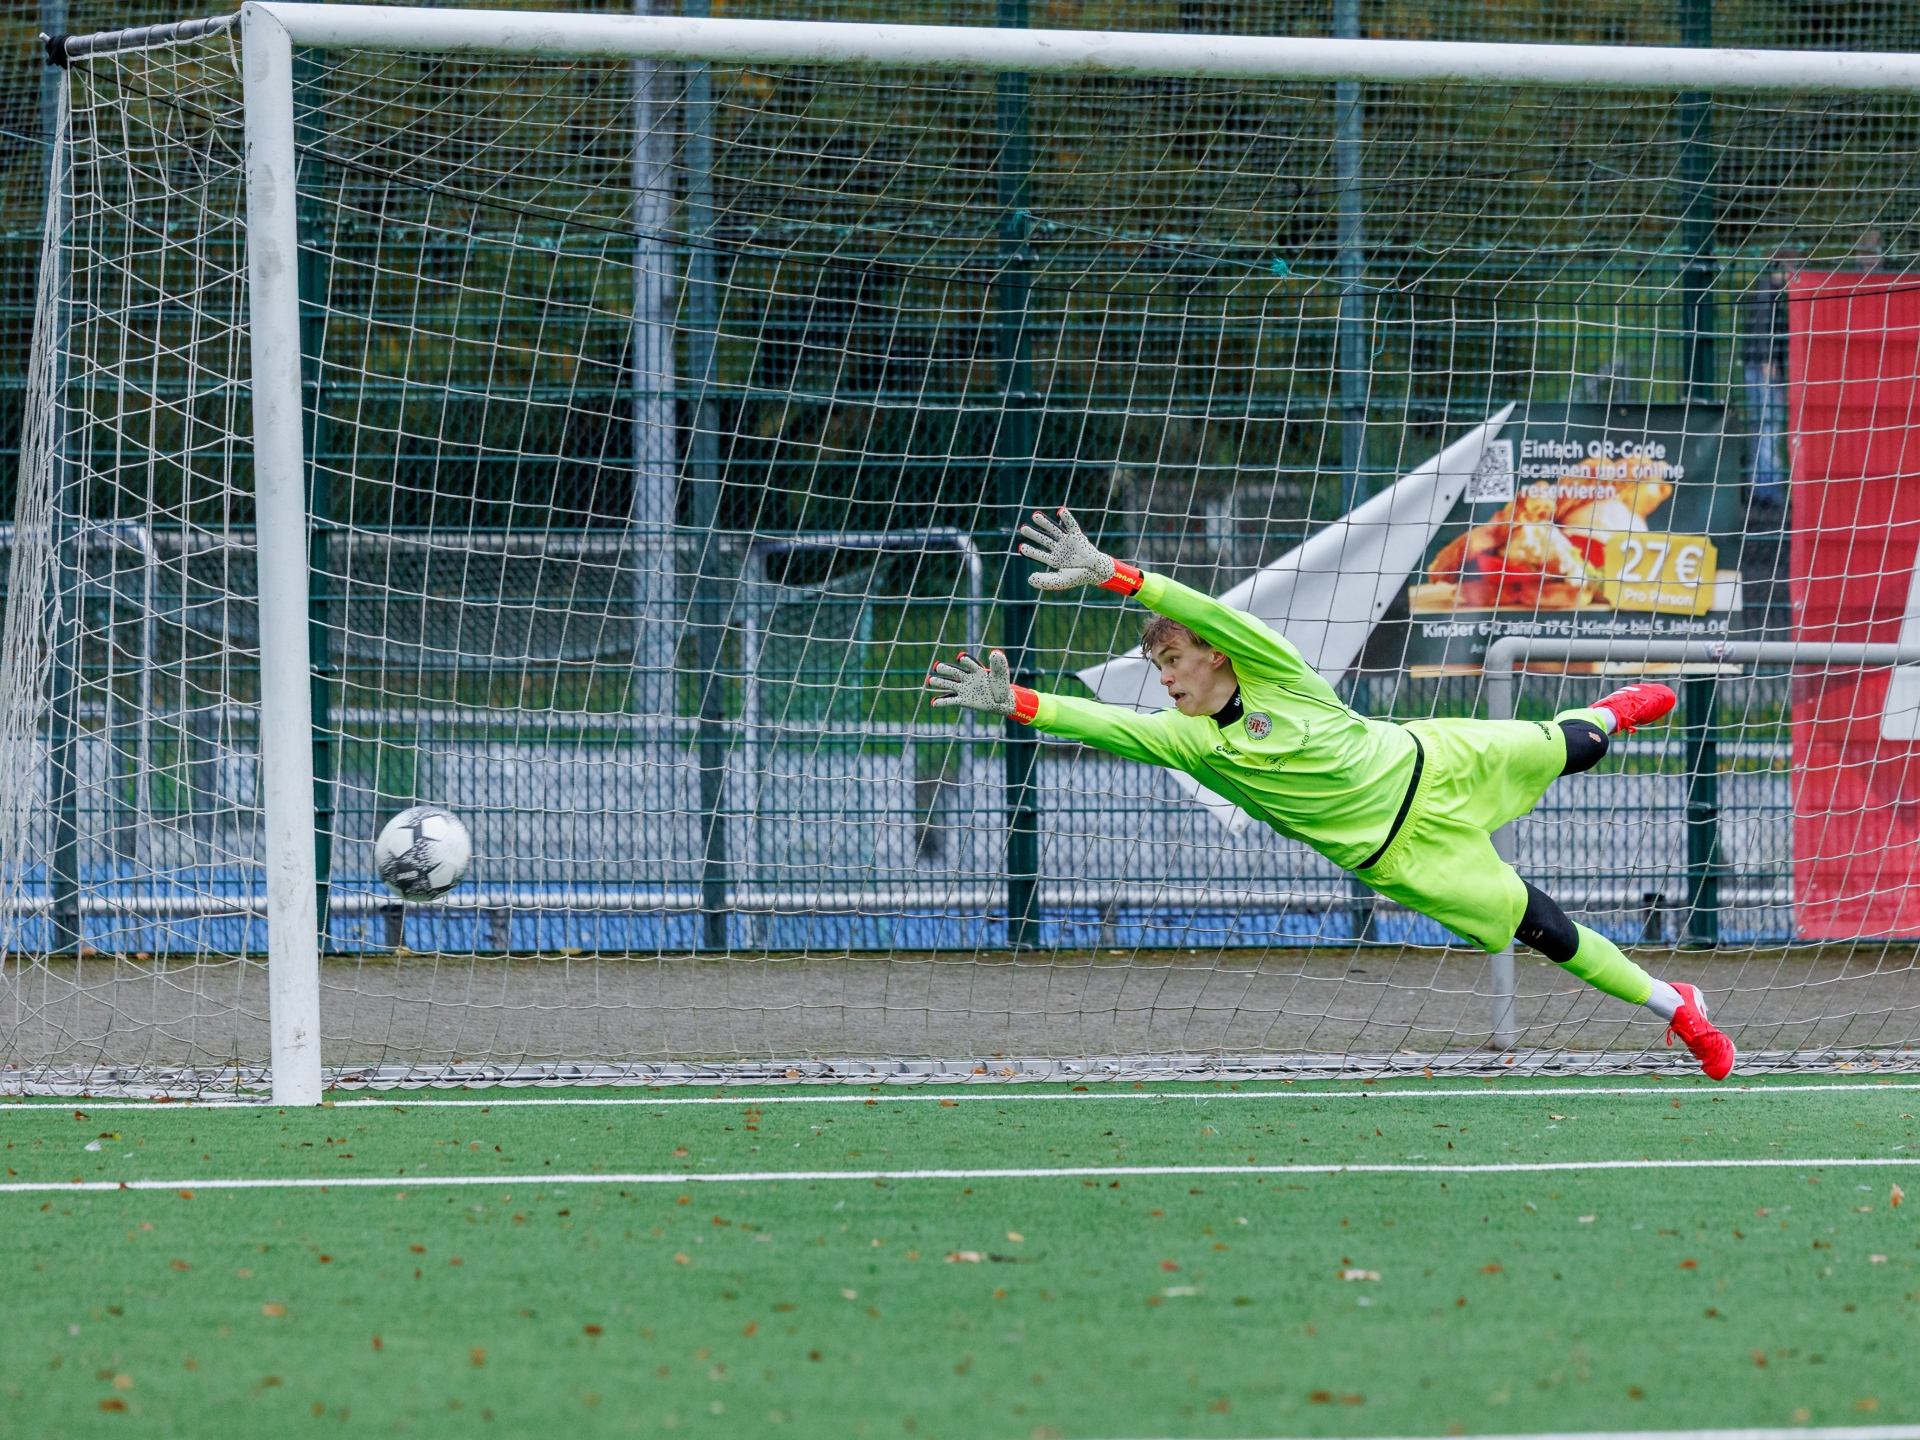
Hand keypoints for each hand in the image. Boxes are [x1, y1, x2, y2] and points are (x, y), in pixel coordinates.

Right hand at [926, 649, 1034, 720]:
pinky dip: (942, 702)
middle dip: (946, 669)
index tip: (961, 658)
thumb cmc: (1001, 686)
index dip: (965, 660)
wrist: (1001, 702)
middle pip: (954, 672)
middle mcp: (967, 678)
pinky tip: (934, 703)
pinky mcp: (962, 701)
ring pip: (948, 684)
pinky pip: (950, 701)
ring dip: (939, 682)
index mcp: (977, 670)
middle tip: (938, 667)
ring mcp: (964, 689)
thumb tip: (995, 653)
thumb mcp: (1001, 675)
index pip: (969, 663)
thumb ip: (998, 665)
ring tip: (930, 680)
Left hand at [1018, 507, 1140, 592]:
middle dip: (1034, 534)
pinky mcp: (1078, 536)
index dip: (1031, 551)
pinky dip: (1067, 518)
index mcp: (1055, 560)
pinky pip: (1071, 525)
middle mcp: (1060, 549)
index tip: (1021, 547)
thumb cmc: (1079, 577)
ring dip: (1045, 523)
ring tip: (1035, 516)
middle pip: (1044, 540)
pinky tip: (1060, 511)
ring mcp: (1068, 542)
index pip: (1040, 555)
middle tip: (1022, 528)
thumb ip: (1045, 581)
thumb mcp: (1060, 581)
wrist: (1097, 572)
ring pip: (1054, 530)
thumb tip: (1029, 579)